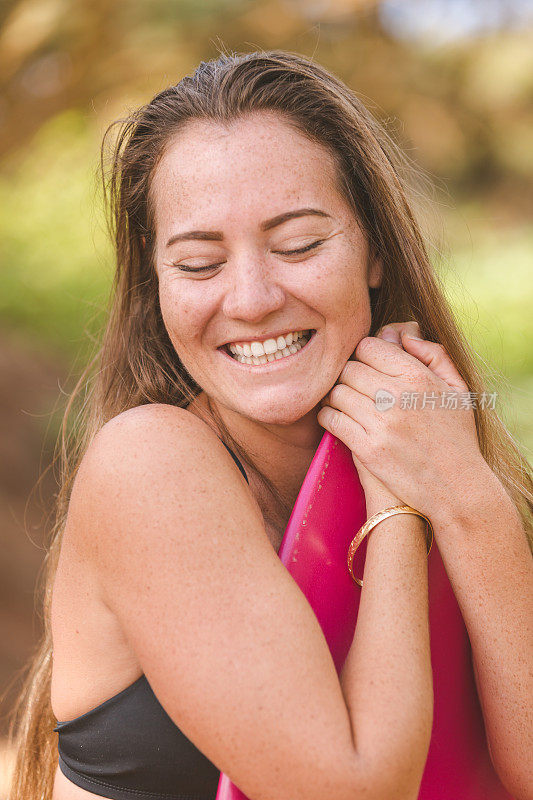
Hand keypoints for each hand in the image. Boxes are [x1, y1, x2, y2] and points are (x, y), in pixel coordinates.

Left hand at [317, 321, 484, 521]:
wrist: (456, 488)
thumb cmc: (457, 437)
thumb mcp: (458, 390)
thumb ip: (434, 354)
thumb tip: (402, 334)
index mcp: (418, 376)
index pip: (369, 346)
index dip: (364, 355)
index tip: (367, 367)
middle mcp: (398, 396)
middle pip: (349, 368)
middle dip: (348, 376)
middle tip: (352, 387)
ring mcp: (381, 423)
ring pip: (336, 393)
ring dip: (336, 397)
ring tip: (345, 404)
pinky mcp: (367, 448)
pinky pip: (331, 420)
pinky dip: (329, 417)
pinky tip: (338, 420)